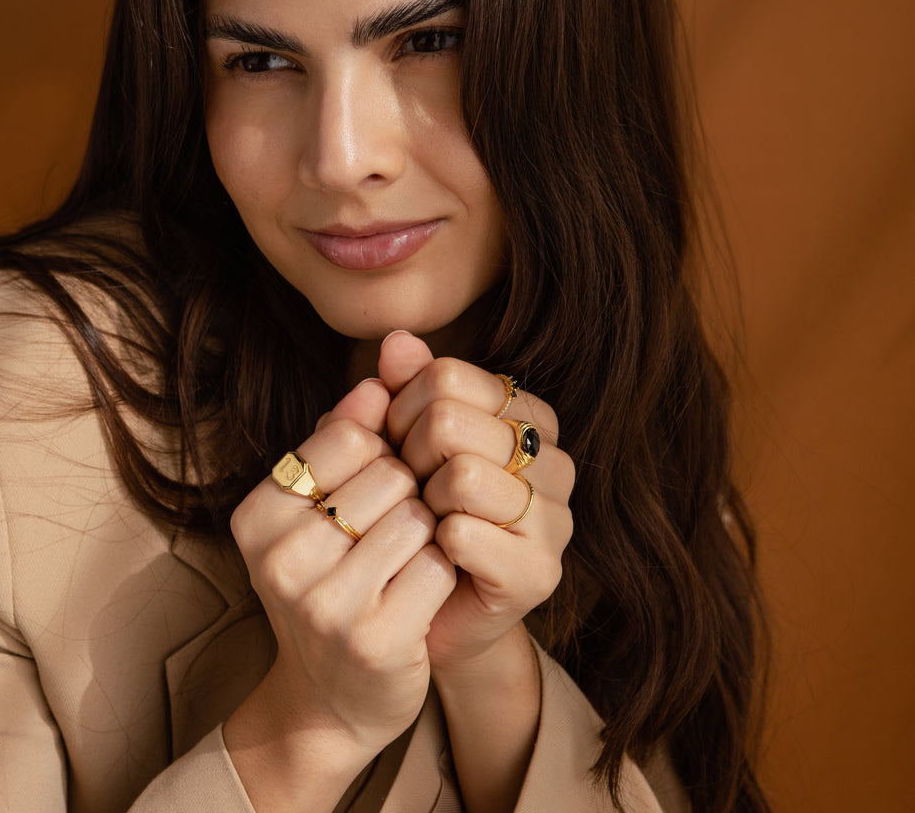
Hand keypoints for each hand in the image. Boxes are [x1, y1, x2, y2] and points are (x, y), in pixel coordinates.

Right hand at [229, 377, 456, 758]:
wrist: (330, 698)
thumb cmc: (329, 583)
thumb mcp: (316, 508)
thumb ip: (343, 438)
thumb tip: (380, 378)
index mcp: (257, 514)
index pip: (348, 435)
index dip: (378, 454)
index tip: (372, 485)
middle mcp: (279, 558)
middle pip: (390, 473)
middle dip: (407, 496)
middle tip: (389, 534)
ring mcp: (324, 604)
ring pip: (419, 516)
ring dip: (427, 534)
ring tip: (403, 561)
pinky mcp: (375, 639)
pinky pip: (440, 564)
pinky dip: (441, 573)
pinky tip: (418, 594)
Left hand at [379, 331, 574, 673]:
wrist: (423, 609)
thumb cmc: (413, 513)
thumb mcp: (397, 443)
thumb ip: (398, 389)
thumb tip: (395, 341)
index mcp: (529, 416)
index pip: (446, 376)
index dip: (400, 410)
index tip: (394, 445)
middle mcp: (555, 460)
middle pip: (449, 421)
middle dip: (406, 458)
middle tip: (406, 490)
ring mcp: (556, 518)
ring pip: (459, 475)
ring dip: (420, 504)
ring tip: (423, 523)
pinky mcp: (540, 572)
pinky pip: (463, 532)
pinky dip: (431, 544)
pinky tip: (436, 556)